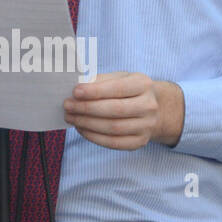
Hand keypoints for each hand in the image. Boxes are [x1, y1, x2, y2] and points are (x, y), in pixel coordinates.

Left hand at [63, 74, 184, 149]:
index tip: (75, 92)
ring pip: (113, 128)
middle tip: (67, 106)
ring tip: (71, 118)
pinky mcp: (139, 142)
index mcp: (144, 84)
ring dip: (87, 124)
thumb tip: (77, 88)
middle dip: (87, 109)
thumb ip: (100, 80)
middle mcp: (149, 106)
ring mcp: (146, 126)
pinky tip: (82, 129)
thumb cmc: (129, 91)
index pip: (118, 88)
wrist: (153, 110)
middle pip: (114, 110)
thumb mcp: (120, 78)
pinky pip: (114, 143)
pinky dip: (94, 137)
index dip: (95, 91)